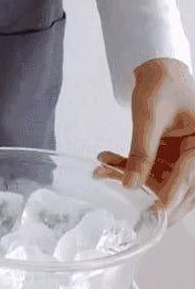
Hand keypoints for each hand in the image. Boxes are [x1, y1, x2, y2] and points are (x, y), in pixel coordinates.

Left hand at [96, 58, 194, 223]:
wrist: (154, 72)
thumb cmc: (159, 87)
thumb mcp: (148, 119)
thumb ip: (141, 153)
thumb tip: (130, 186)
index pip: (190, 173)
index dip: (172, 194)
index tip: (158, 212)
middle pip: (180, 186)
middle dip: (153, 199)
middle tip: (135, 216)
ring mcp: (181, 156)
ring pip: (158, 180)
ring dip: (129, 178)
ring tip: (102, 169)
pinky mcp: (166, 156)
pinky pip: (146, 170)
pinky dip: (124, 168)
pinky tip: (102, 163)